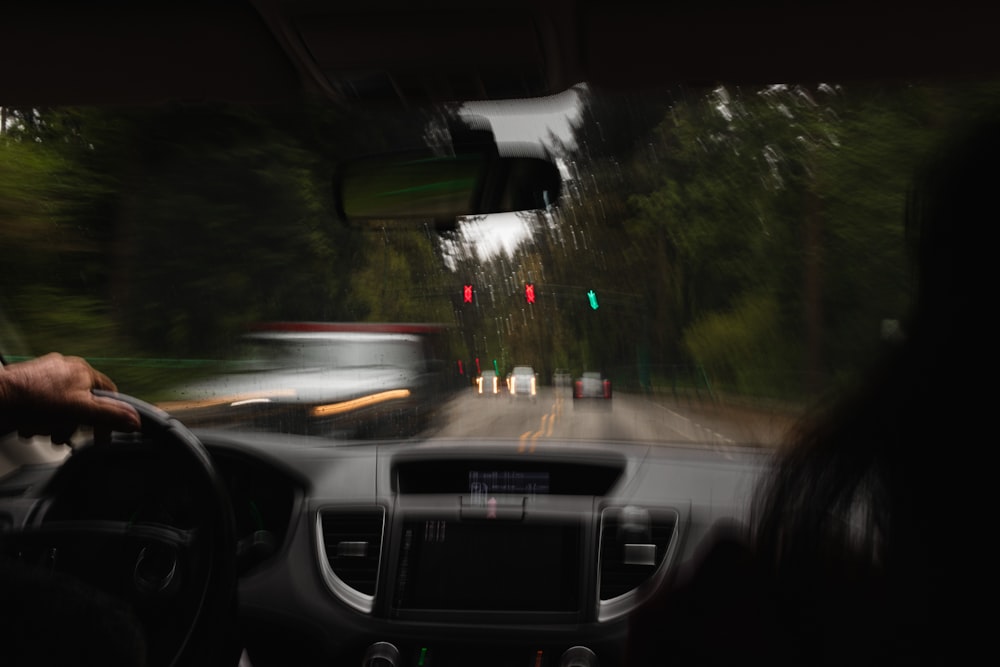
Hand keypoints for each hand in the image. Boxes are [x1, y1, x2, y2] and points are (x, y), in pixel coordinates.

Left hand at [0, 353, 141, 443]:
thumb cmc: (32, 398)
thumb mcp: (80, 410)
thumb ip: (110, 415)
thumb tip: (135, 420)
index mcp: (83, 370)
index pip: (109, 394)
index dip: (109, 416)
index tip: (103, 434)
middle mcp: (66, 370)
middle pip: (84, 404)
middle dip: (75, 424)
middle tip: (67, 435)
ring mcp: (45, 377)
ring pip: (62, 408)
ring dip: (55, 425)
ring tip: (45, 431)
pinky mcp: (28, 386)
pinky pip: (43, 407)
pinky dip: (39, 420)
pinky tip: (32, 426)